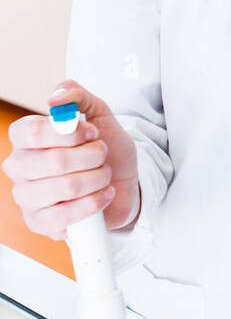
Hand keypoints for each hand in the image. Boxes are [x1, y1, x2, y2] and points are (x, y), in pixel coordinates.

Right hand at [2, 79, 140, 239]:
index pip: (32, 132)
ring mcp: (26, 197)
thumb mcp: (98, 114)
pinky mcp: (40, 223)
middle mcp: (19, 167)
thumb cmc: (106, 150)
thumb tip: (56, 97)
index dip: (68, 133)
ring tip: (104, 175)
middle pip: (54, 161)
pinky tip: (103, 194)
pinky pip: (67, 215)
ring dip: (97, 178)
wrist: (123, 184)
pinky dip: (95, 202)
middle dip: (91, 157)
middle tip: (102, 155)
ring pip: (66, 187)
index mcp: (25, 138)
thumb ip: (78, 95)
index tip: (91, 132)